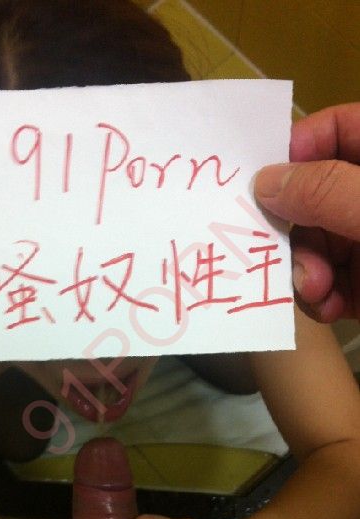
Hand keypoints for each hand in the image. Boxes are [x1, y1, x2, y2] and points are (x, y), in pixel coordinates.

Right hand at [254, 102, 359, 321]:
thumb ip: (327, 190)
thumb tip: (264, 182)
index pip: (336, 130)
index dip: (297, 148)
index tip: (263, 182)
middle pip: (312, 196)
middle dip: (296, 231)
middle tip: (291, 252)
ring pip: (312, 242)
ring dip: (306, 271)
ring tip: (318, 291)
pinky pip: (326, 280)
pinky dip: (322, 297)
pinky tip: (333, 308)